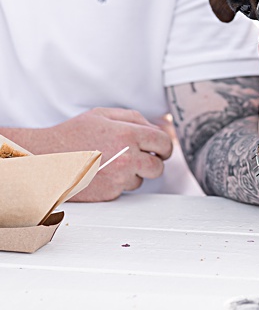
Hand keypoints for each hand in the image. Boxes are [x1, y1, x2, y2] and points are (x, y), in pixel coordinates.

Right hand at [31, 108, 172, 201]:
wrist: (43, 159)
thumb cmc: (71, 135)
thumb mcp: (102, 115)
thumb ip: (134, 118)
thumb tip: (157, 129)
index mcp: (129, 134)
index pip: (164, 143)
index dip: (164, 146)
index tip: (160, 149)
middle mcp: (127, 158)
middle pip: (159, 166)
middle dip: (153, 161)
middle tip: (141, 157)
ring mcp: (118, 178)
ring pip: (142, 180)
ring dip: (133, 173)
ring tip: (112, 163)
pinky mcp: (109, 194)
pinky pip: (124, 190)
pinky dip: (118, 184)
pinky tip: (101, 174)